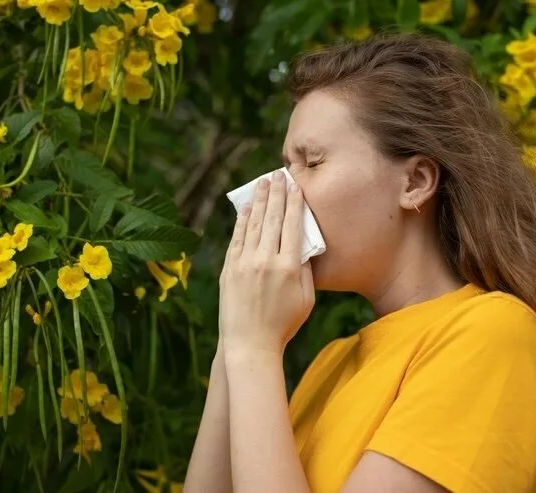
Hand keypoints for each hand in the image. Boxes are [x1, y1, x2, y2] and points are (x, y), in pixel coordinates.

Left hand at [218, 170, 314, 354]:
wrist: (250, 344)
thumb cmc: (284, 324)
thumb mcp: (306, 299)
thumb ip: (306, 269)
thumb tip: (303, 244)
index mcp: (290, 267)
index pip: (293, 225)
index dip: (295, 203)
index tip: (295, 186)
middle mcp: (266, 260)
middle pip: (273, 218)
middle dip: (277, 194)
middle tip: (278, 175)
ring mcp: (245, 263)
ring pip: (254, 224)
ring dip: (259, 201)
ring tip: (263, 183)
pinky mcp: (229, 269)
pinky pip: (237, 238)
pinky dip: (242, 220)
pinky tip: (247, 207)